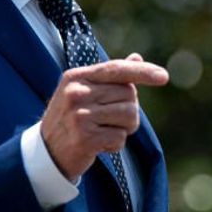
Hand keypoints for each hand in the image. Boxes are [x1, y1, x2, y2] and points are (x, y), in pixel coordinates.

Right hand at [40, 54, 168, 179]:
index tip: (164, 77)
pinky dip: (116, 144)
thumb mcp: (84, 92)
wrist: (47, 153)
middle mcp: (76, 93)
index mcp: (76, 77)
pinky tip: (99, 145)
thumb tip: (137, 58)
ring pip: (129, 116)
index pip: (116, 69)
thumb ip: (110, 77)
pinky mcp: (85, 138)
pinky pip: (120, 137)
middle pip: (128, 94)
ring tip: (105, 132)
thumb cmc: (70, 119)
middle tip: (111, 120)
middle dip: (129, 109)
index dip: (142, 72)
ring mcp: (79, 115)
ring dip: (125, 128)